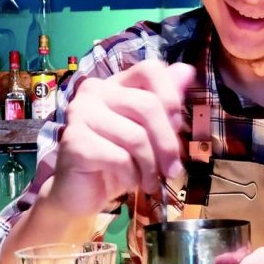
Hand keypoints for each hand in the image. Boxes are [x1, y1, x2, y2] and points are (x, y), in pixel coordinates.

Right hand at [47, 60, 195, 215]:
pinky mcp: (75, 141)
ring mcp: (81, 113)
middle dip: (167, 143)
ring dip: (150, 166)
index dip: (171, 96)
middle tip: (171, 170)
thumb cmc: (116, 162)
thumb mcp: (147, 133)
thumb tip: (187, 71)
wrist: (80, 194)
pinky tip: (127, 182)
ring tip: (148, 181)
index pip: (150, 69)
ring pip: (136, 137)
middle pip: (148, 106)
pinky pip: (120, 158)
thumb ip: (164, 103)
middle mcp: (94, 91)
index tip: (178, 124)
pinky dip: (132, 176)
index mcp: (114, 84)